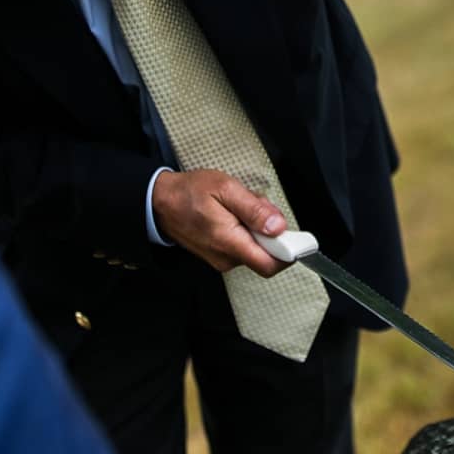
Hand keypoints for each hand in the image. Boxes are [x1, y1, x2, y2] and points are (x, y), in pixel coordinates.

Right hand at [150, 169, 292, 275]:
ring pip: (257, 249)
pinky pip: (245, 246)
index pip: (270, 265)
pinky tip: (234, 215)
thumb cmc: (189, 193)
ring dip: (258, 229)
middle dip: (271, 232)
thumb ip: (254, 209)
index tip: (294, 235)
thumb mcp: (225, 189)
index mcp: (229, 242)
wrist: (159, 202)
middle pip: (268, 255)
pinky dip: (247, 231)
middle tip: (258, 208)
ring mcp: (222, 259)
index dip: (288, 252)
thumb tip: (278, 226)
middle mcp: (226, 258)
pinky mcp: (220, 255)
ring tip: (240, 208)